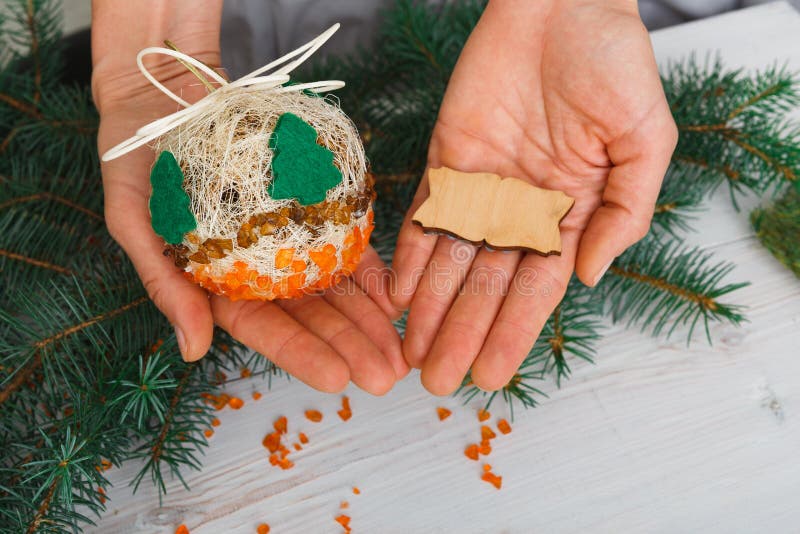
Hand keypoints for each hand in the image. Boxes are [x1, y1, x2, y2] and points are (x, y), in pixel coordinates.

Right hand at [92, 1, 406, 393]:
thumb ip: (164, 283)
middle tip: (387, 377)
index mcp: (218, 287)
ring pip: (335, 287)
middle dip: (350, 347)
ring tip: (402, 349)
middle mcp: (259, 272)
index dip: (301, 354)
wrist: (163, 98)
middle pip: (311, 316)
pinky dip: (372, 270)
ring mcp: (288, 241)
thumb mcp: (133, 219)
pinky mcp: (312, 208)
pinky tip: (397, 296)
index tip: (338, 378)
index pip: (263, 330)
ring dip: (369, 318)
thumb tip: (192, 351)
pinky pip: (346, 242)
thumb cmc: (138, 161)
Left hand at [391, 0, 676, 393]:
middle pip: (487, 285)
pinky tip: (399, 294)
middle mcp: (522, 209)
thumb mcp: (646, 141)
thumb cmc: (612, 64)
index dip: (513, 334)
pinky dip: (412, 254)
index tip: (491, 375)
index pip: (537, 288)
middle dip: (463, 333)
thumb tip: (591, 278)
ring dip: (431, 308)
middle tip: (439, 382)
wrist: (560, 3)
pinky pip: (428, 214)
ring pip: (452, 261)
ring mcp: (482, 186)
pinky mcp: (448, 159)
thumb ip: (625, 213)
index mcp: (569, 213)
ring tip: (412, 353)